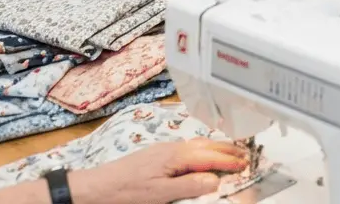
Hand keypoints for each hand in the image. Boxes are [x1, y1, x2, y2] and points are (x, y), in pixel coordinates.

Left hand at [70, 139, 247, 203]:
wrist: (94, 188)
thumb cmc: (125, 192)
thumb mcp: (160, 194)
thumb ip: (189, 186)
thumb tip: (214, 180)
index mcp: (176, 156)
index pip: (210, 157)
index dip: (229, 161)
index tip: (246, 164)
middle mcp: (171, 148)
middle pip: (206, 145)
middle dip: (227, 149)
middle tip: (245, 155)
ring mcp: (163, 150)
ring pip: (196, 145)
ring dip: (215, 148)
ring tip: (229, 152)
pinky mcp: (155, 155)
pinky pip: (187, 149)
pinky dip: (202, 150)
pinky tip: (201, 156)